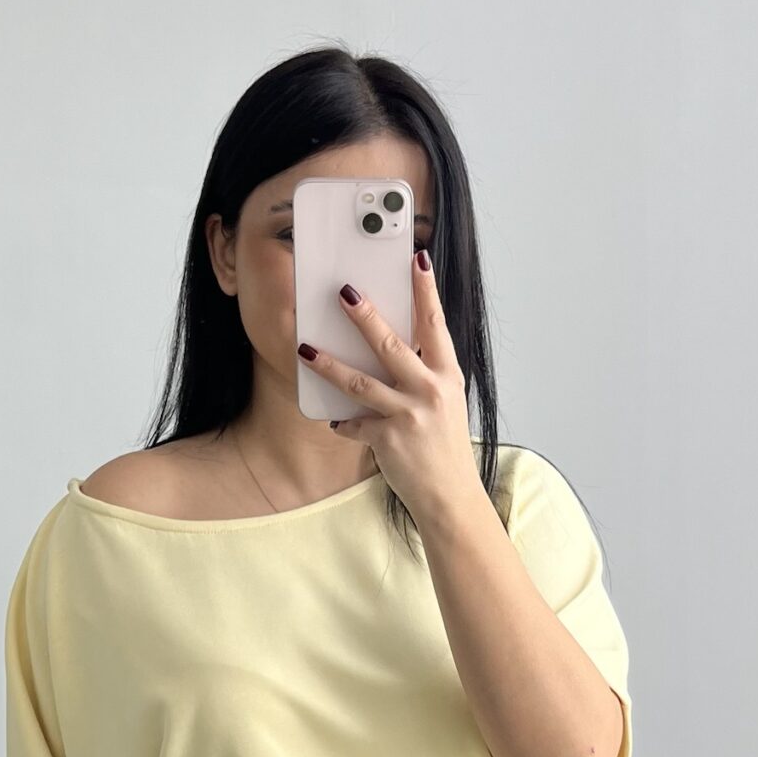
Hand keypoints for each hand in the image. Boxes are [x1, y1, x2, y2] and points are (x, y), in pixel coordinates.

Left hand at [301, 249, 479, 526]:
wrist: (451, 496)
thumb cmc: (445, 447)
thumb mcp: (445, 403)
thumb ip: (423, 374)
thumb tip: (394, 348)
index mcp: (447, 375)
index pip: (435, 324)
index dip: (425, 290)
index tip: (417, 259)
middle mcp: (430, 390)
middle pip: (391, 344)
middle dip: (365, 316)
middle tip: (344, 292)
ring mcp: (408, 414)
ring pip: (360, 382)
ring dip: (329, 364)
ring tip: (306, 348)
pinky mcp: (387, 439)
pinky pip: (353, 424)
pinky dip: (343, 423)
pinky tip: (336, 422)